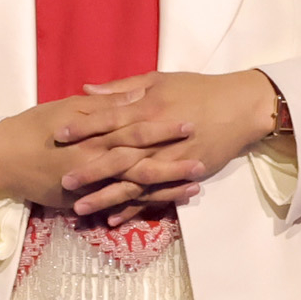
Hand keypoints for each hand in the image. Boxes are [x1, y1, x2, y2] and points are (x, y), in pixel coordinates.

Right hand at [0, 89, 184, 214]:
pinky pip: (114, 205)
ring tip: (194, 185)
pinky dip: (139, 206)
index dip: (163, 126)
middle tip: (203, 160)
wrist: (0, 157)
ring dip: (165, 187)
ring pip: (133, 186)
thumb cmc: (34, 126)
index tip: (190, 122)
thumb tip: (135, 96)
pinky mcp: (81, 199)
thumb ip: (104, 104)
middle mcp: (95, 158)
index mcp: (94, 132)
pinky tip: (162, 205)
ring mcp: (89, 182)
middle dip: (173, 161)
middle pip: (141, 160)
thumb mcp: (68, 106)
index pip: (135, 128)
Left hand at [58, 70, 279, 216]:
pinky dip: (135, 208)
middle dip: (90, 169)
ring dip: (107, 196)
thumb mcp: (159, 80)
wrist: (241, 106)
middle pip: (119, 154)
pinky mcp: (185, 174)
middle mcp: (158, 136)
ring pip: (134, 181)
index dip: (84, 126)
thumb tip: (86, 90)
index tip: (58, 135)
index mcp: (149, 108)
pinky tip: (114, 219)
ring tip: (79, 208)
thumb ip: (121, 88)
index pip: (110, 118)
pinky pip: (156, 195)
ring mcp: (172, 158)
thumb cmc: (197, 89)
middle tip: (62, 181)